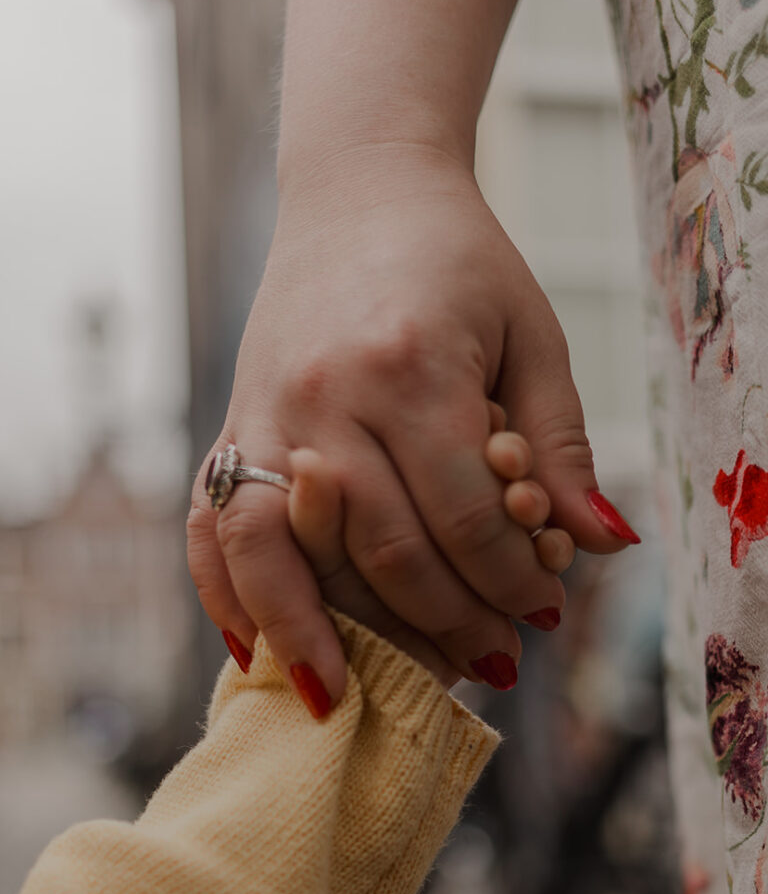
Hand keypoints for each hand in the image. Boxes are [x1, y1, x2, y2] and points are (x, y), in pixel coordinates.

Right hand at [187, 146, 636, 706]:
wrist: (361, 190)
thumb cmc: (459, 261)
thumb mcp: (531, 335)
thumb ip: (560, 444)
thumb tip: (601, 545)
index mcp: (411, 369)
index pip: (465, 520)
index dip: (510, 580)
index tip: (542, 611)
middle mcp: (326, 398)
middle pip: (383, 551)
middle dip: (443, 620)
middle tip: (485, 660)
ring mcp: (265, 411)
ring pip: (276, 553)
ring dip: (311, 637)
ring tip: (341, 702)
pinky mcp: (232, 420)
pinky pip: (210, 522)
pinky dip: (225, 591)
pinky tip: (251, 648)